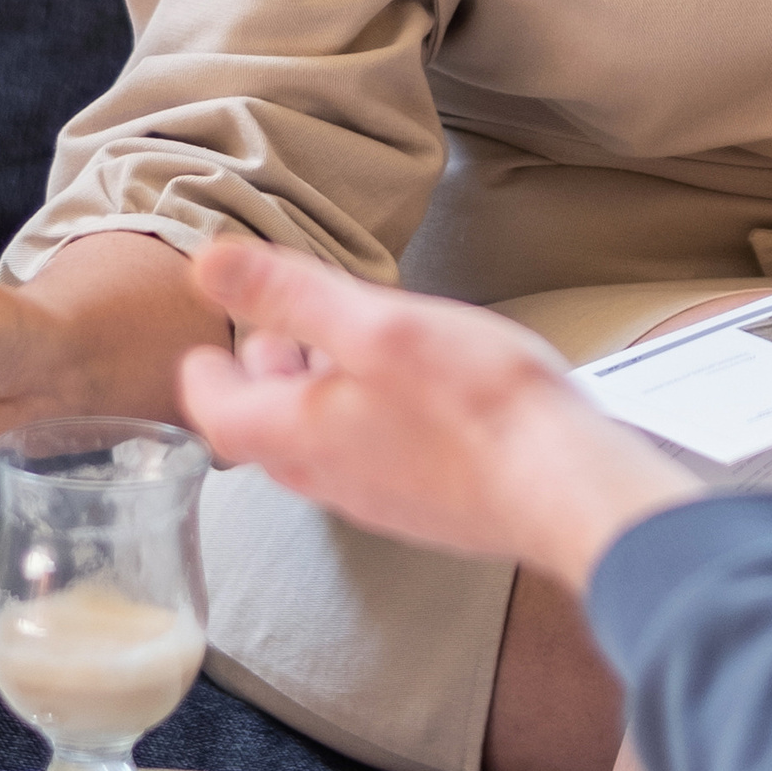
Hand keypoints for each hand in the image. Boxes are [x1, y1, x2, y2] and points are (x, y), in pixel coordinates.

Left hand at [179, 240, 698, 591]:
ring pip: (320, 442)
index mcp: (296, 436)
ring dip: (322, 392)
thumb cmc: (477, 406)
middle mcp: (325, 479)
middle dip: (270, 370)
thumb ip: (291, 295)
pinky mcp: (423, 507)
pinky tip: (414, 390)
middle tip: (290, 320)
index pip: (212, 410)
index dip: (204, 369)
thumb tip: (207, 263)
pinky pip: (371, 458)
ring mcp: (376, 499)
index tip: (207, 339)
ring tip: (356, 342)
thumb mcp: (377, 326)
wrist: (567, 490)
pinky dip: (368, 418)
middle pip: (266, 426)